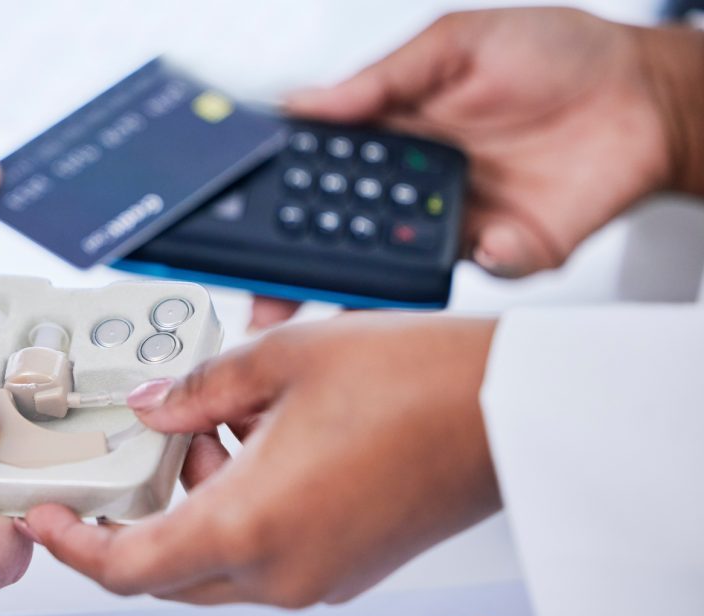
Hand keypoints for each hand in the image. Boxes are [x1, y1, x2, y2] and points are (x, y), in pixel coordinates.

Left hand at [24, 315, 498, 606]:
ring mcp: (318, 575)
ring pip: (216, 559)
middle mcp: (282, 569)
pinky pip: (263, 552)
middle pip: (168, 568)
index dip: (72, 547)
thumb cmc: (416, 382)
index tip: (46, 519)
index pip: (127, 569)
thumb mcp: (281, 360)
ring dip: (196, 499)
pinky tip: (263, 441)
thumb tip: (153, 404)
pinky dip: (240, 507)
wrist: (508, 406)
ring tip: (221, 422)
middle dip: (143, 509)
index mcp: (251, 524)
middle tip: (144, 448)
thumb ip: (198, 388)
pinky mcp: (346, 567)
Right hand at [251, 8, 703, 328]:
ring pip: (393, 269)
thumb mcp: (454, 43)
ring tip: (346, 291)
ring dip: (367, 285)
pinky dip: (485, 259)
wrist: (646, 94)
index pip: (317, 177)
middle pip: (338, 239)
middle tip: (267, 303)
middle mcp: (412, 188)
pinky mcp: (507, 250)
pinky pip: (481, 271)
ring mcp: (455, 224)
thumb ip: (379, 80)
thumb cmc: (554, 53)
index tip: (239, 230)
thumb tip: (303, 103)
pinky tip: (492, 238)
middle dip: (296, 277)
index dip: (276, 205)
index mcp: (390, 136)